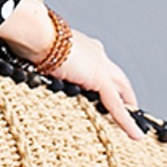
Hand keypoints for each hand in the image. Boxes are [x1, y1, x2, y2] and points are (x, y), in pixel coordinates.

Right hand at [0, 0, 145, 141]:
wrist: (34, 32)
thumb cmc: (31, 39)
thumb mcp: (41, 57)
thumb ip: (45, 67)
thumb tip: (34, 74)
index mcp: (83, 47)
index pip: (101, 67)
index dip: (108, 81)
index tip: (109, 92)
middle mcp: (96, 54)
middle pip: (119, 79)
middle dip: (126, 95)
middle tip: (131, 110)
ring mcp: (100, 65)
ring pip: (122, 92)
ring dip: (129, 110)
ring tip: (135, 127)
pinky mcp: (99, 78)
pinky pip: (116, 105)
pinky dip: (127, 121)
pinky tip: (135, 134)